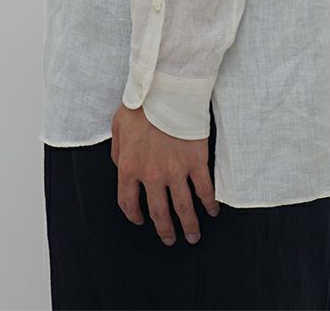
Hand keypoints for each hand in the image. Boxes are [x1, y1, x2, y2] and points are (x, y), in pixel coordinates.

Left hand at [110, 102, 220, 245]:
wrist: (166, 90)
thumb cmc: (141, 105)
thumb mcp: (118, 127)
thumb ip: (118, 153)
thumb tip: (121, 168)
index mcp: (130, 168)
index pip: (128, 202)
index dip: (134, 215)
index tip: (140, 220)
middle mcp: (152, 176)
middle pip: (158, 213)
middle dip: (164, 230)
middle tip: (170, 239)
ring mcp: (176, 171)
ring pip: (183, 208)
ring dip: (188, 225)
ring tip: (193, 236)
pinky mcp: (196, 162)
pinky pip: (204, 190)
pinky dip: (209, 204)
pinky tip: (212, 211)